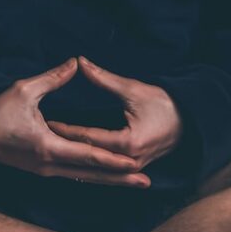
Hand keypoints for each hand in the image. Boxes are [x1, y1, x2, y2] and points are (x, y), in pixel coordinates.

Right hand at [0, 56, 150, 186]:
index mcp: (47, 146)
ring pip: (83, 178)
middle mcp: (48, 165)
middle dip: (120, 178)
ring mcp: (44, 171)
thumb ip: (53, 78)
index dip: (113, 160)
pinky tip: (106, 178)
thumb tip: (76, 62)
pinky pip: (72, 176)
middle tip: (146, 183)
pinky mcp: (41, 170)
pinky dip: (92, 177)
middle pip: (91, 174)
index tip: (135, 162)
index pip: (88, 155)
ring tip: (134, 183)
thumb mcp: (24, 89)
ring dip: (109, 181)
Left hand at [45, 55, 183, 170]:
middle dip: (63, 145)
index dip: (65, 128)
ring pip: (95, 166)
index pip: (87, 137)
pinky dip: (88, 163)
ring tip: (47, 152)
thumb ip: (103, 78)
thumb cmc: (164, 103)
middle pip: (88, 154)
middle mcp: (128, 161)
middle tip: (38, 137)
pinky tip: (71, 160)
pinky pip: (105, 169)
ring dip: (73, 158)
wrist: (191, 121)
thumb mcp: (133, 89)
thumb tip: (80, 63)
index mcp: (128, 143)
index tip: (44, 120)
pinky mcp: (133, 168)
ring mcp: (132, 168)